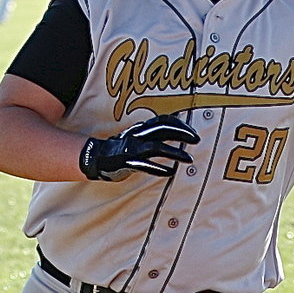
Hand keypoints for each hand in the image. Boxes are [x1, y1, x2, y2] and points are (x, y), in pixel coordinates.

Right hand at [79, 115, 198, 181]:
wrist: (97, 157)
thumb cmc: (121, 149)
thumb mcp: (138, 137)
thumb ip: (153, 134)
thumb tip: (174, 133)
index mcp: (141, 128)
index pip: (163, 120)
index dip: (180, 124)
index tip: (192, 131)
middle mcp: (138, 135)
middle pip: (162, 129)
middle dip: (181, 133)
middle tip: (196, 140)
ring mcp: (132, 149)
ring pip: (157, 147)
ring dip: (175, 153)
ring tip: (188, 159)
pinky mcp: (128, 162)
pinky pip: (145, 165)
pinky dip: (159, 168)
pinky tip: (171, 172)